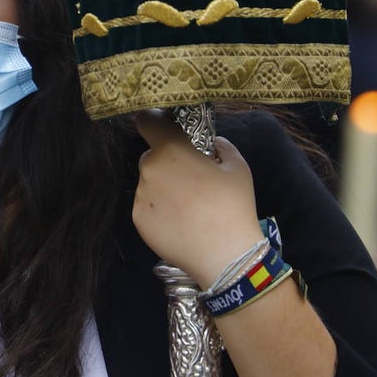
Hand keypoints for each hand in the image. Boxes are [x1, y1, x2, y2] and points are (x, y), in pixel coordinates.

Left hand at [132, 109, 263, 288]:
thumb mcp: (237, 167)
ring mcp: (141, 197)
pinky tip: (180, 221)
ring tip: (188, 205)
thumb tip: (211, 144)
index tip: (165, 128)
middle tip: (191, 178)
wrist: (223, 255)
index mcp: (171, 150)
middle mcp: (149, 169)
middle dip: (168, 161)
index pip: (147, 121)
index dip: (154, 121)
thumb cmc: (233, 205)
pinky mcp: (138, 220)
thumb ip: (221, 146)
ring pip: (150, 182)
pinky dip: (159, 208)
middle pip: (152, 155)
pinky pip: (147, 205)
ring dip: (163, 186)